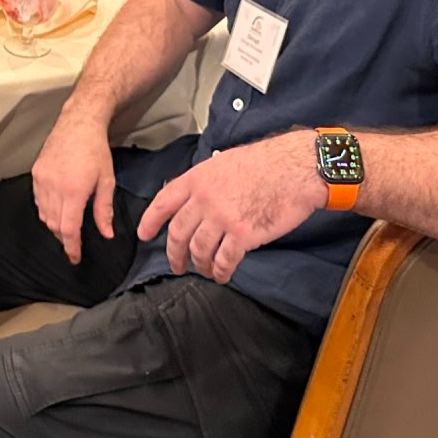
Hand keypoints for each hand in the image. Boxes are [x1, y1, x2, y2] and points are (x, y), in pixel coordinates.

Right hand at [31, 111, 114, 263]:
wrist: (78, 123)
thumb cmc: (96, 151)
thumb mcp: (106, 181)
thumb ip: (104, 210)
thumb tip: (106, 234)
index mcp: (74, 191)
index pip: (68, 229)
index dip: (71, 247)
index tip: (74, 258)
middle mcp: (54, 187)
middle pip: (54, 224)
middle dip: (64, 236)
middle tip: (74, 241)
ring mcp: (41, 179)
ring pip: (44, 214)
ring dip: (54, 224)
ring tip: (67, 224)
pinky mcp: (35, 172)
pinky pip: (38, 200)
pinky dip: (46, 209)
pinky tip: (57, 207)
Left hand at [136, 129, 326, 283]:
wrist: (294, 168)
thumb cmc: (264, 163)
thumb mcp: (223, 163)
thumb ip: (204, 183)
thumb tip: (192, 199)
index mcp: (197, 179)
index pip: (163, 202)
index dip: (150, 221)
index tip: (143, 236)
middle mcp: (204, 199)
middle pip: (178, 233)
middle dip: (174, 254)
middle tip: (177, 265)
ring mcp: (222, 218)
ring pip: (199, 250)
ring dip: (200, 266)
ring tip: (206, 271)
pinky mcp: (242, 235)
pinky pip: (224, 261)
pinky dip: (221, 272)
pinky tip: (223, 275)